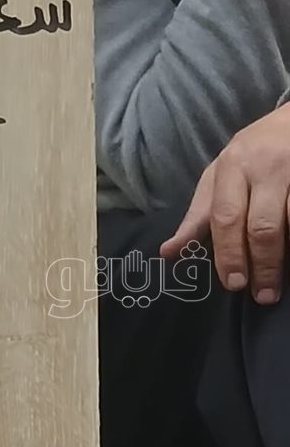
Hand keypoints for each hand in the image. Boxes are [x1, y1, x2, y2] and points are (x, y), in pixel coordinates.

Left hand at [161, 105, 289, 305]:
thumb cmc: (252, 153)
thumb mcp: (220, 177)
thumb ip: (199, 215)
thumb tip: (168, 253)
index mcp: (232, 167)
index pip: (226, 218)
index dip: (229, 254)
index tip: (234, 284)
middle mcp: (266, 165)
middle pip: (262, 225)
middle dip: (260, 263)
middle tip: (261, 293)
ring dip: (286, 255)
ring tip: (281, 283)